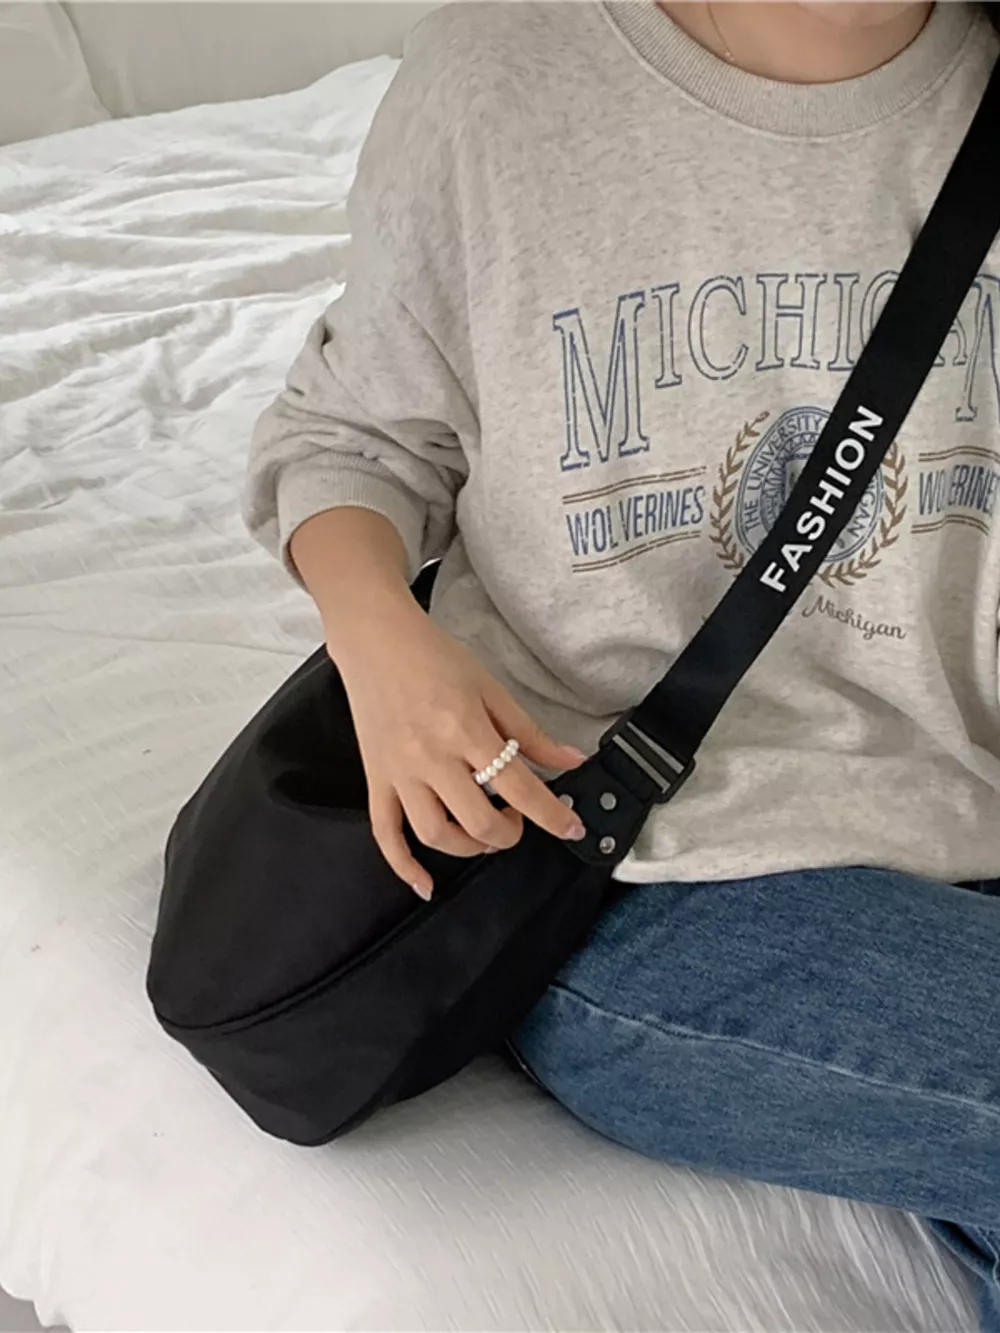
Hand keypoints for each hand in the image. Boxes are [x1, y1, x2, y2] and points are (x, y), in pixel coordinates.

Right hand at [334, 601, 587, 899]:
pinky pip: (385, 833)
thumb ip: (530, 733)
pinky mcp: (376, 779)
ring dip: (469, 847)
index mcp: (466, 730)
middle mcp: (431, 757)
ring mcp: (399, 772)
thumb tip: (572, 761)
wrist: (376, 640)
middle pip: (478, 820)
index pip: (518, 787)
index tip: (571, 828)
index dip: (551, 815)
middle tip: (518, 820)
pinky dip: (403, 865)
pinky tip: (425, 884)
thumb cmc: (435, 658)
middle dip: (509, 833)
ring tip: (485, 834)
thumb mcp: (491, 689)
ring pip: (435, 834)